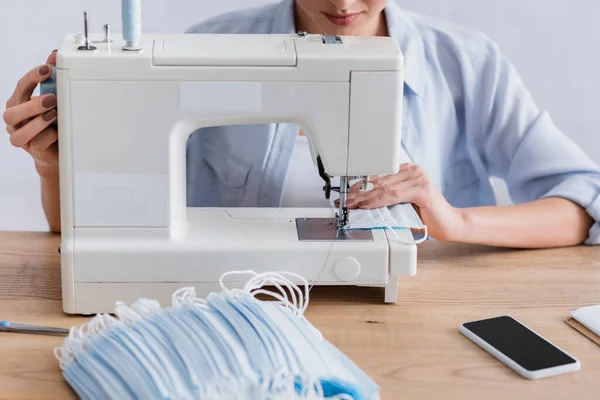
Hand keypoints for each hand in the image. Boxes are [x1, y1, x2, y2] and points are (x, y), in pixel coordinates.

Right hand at [4, 50, 58, 177]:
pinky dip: (47, 136)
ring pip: (20, 131)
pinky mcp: (33, 150)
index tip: (47, 69)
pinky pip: (36, 144)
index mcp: (18, 103)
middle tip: (52, 99)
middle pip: (12, 111)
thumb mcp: (53, 98)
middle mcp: (16, 120)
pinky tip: (57, 131)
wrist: (55, 149)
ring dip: (38, 122)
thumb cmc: (51, 120)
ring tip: (54, 114)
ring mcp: (22, 136)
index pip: (21, 87)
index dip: (33, 77)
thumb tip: (54, 55)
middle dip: (33, 104)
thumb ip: (52, 78)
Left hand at [338, 163, 466, 240]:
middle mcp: (414, 170)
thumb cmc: (426, 215)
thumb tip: (361, 201)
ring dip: (365, 198)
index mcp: (408, 170)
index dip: (361, 186)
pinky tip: (367, 206)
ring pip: (384, 188)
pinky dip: (378, 201)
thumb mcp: (402, 204)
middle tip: (344, 201)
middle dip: (359, 192)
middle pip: (379, 181)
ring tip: (352, 205)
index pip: (379, 176)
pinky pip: (394, 195)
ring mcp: (419, 178)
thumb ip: (387, 198)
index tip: (347, 194)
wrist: (450, 224)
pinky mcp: (422, 190)